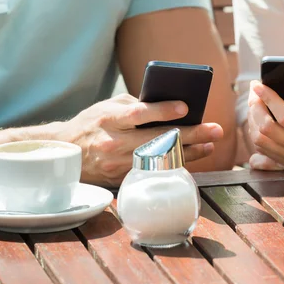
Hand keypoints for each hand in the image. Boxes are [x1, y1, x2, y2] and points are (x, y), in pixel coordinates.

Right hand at [58, 94, 223, 185]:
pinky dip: (175, 163)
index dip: (163, 111)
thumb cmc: (94, 123)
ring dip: (189, 152)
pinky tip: (192, 156)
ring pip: (160, 158)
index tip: (186, 107)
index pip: (139, 114)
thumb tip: (169, 105)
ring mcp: (118, 163)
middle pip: (157, 138)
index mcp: (109, 119)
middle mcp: (113, 142)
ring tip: (209, 144)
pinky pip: (154, 170)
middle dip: (191, 134)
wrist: (68, 152)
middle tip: (215, 129)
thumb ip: (135, 105)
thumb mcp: (108, 107)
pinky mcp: (122, 178)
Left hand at [247, 79, 283, 169]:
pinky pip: (264, 149)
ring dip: (253, 120)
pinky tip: (257, 118)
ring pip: (261, 141)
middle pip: (268, 130)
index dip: (269, 100)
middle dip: (256, 107)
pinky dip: (255, 133)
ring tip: (254, 102)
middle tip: (254, 91)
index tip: (259, 85)